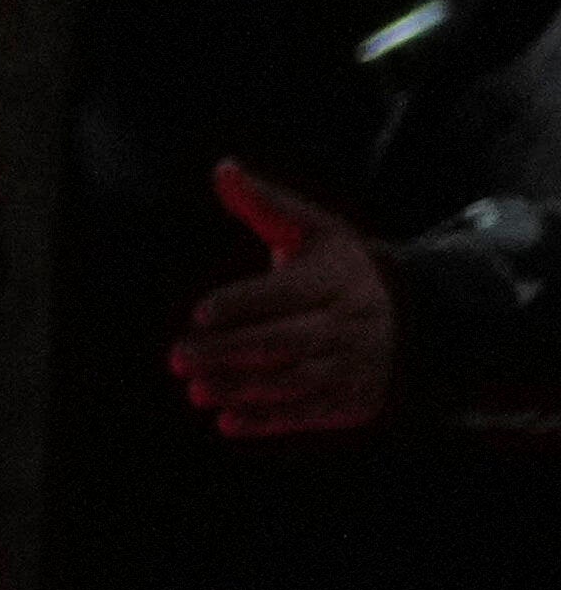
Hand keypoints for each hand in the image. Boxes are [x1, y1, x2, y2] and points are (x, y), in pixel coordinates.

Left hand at [176, 161, 401, 438]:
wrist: (411, 317)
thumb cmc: (339, 269)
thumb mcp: (313, 231)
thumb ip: (265, 205)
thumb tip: (222, 167)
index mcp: (335, 280)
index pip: (287, 292)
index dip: (243, 303)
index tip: (198, 311)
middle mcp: (349, 323)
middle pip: (285, 341)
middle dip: (229, 351)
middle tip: (177, 356)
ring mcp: (353, 364)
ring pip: (294, 380)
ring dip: (241, 389)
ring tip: (195, 390)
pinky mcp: (352, 399)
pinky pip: (308, 413)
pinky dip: (268, 421)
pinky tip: (226, 422)